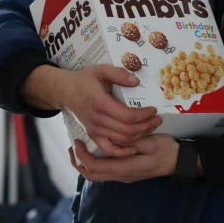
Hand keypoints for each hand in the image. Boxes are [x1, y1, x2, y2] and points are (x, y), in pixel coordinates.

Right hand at [22, 64, 161, 156]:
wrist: (65, 92)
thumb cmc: (84, 80)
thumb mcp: (101, 71)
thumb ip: (119, 74)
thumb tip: (137, 81)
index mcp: (101, 103)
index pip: (127, 116)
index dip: (144, 115)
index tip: (154, 110)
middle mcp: (98, 120)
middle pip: (127, 130)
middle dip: (146, 126)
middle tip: (158, 120)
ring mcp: (95, 130)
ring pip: (122, 140)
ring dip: (139, 136)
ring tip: (151, 127)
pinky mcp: (93, 135)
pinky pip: (109, 149)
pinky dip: (122, 152)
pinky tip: (134, 147)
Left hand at [69, 135, 179, 183]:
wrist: (178, 162)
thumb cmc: (165, 150)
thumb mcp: (149, 141)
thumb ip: (130, 141)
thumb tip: (113, 138)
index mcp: (123, 168)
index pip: (94, 166)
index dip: (82, 155)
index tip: (77, 141)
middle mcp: (120, 175)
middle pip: (91, 175)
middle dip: (78, 162)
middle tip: (73, 146)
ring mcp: (123, 176)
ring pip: (97, 175)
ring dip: (86, 164)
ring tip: (82, 149)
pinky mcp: (126, 173)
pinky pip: (105, 172)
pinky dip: (95, 164)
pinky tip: (98, 151)